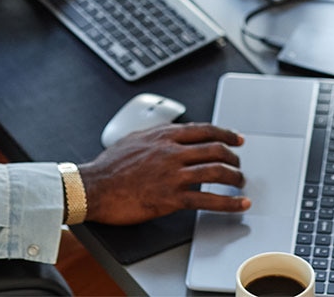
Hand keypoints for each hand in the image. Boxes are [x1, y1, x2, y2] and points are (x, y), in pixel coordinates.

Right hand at [78, 123, 250, 224]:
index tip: (237, 139)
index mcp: (165, 136)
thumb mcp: (134, 139)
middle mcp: (173, 152)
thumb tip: (168, 134)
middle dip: (233, 158)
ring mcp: (173, 175)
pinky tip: (238, 204)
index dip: (226, 134)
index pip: (205, 130)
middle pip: (216, 150)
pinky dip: (228, 202)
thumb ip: (156, 136)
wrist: (92, 187)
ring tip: (241, 183)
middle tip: (239, 165)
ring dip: (235, 178)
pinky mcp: (171, 198)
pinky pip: (207, 200)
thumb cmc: (108, 166)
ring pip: (216, 172)